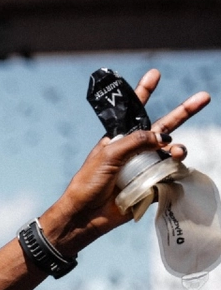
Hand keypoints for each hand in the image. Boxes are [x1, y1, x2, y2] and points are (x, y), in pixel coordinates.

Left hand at [42, 69, 210, 254]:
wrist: (85, 215)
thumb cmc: (89, 183)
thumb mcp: (108, 155)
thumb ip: (136, 141)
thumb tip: (162, 137)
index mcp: (119, 140)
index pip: (135, 112)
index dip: (145, 92)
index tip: (155, 74)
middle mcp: (134, 151)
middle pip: (164, 128)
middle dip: (184, 112)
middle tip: (204, 97)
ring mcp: (145, 167)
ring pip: (171, 152)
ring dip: (177, 150)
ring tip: (176, 153)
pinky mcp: (151, 185)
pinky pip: (171, 174)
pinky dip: (175, 171)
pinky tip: (173, 170)